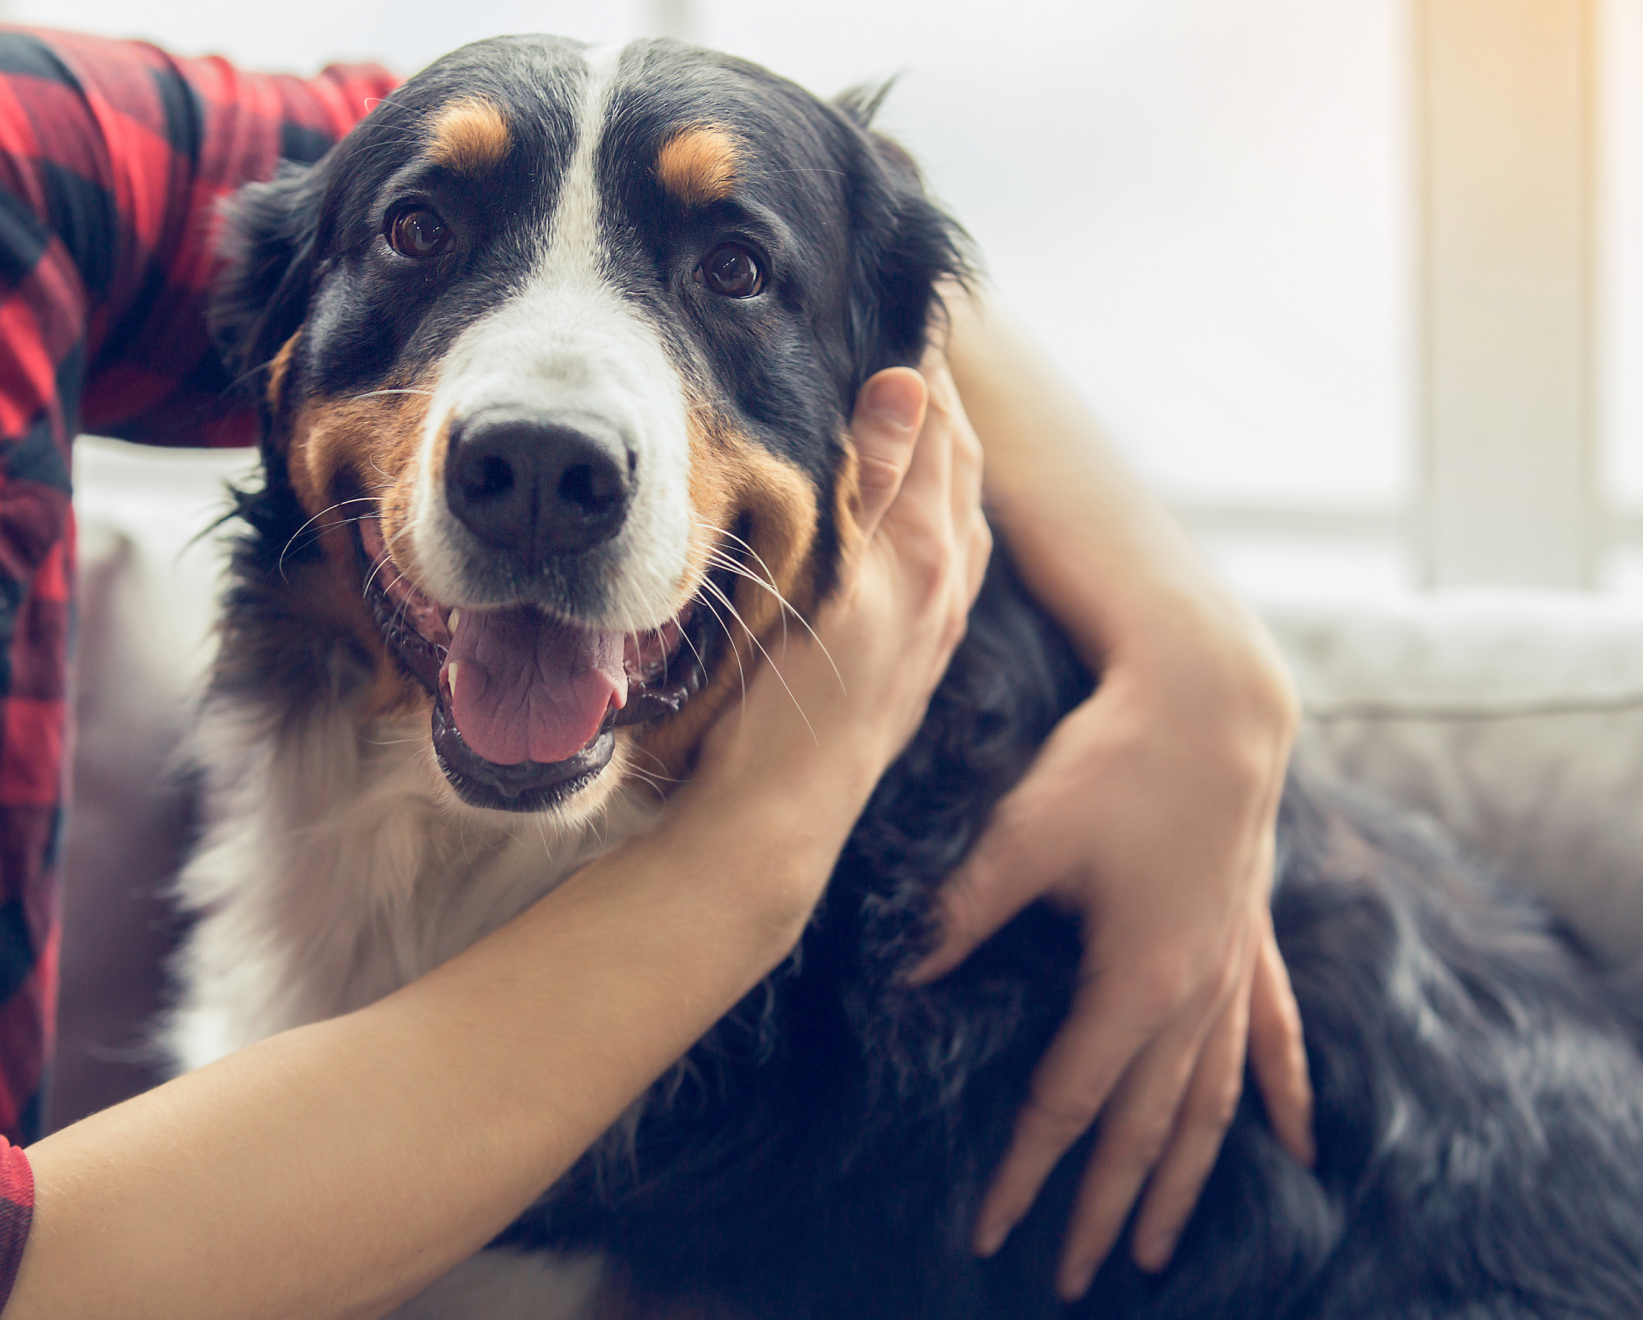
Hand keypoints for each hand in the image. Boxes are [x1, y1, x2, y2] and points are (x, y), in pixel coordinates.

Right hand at [696, 354, 990, 815]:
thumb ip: (872, 480)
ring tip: (921, 423)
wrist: (777, 818)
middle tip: (917, 351)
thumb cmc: (783, 702)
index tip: (908, 315)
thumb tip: (907, 384)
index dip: (926, 371)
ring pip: (960, 522)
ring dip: (947, 464)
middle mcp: (946, 589)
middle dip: (944, 407)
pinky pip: (951, 571)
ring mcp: (934, 632)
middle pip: (961, 471)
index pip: (940, 433)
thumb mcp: (825, 577)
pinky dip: (942, 522)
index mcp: (927, 555)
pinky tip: (920, 532)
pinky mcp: (916, 667)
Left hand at [912, 617, 1311, 1298]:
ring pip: (1210, 1101)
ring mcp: (1233, 966)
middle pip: (1146, 1127)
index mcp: (1138, 981)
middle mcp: (1196, 992)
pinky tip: (1296, 1146)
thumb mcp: (1021, 835)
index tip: (989, 1230)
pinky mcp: (1251, 934)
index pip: (1070, 1103)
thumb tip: (903, 975)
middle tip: (1073, 1276)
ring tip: (1164, 1246)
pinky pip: (1272, 1034)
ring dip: (1184, 1176)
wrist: (1209, 695)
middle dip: (1107, 1207)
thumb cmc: (1109, 759)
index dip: (1026, 1170)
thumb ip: (962, 914)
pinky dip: (1278, 1093)